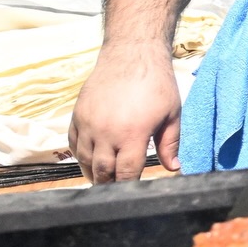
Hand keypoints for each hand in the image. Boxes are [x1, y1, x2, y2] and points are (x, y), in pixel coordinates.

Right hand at [69, 40, 180, 183]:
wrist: (132, 53)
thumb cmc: (157, 83)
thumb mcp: (172, 113)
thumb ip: (171, 144)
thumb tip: (174, 169)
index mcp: (132, 134)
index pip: (127, 173)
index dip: (129, 186)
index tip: (132, 193)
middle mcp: (106, 132)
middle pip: (103, 172)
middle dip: (110, 185)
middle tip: (116, 191)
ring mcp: (88, 123)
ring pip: (85, 161)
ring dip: (93, 174)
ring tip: (103, 180)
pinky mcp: (77, 115)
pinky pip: (73, 143)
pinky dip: (80, 156)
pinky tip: (90, 161)